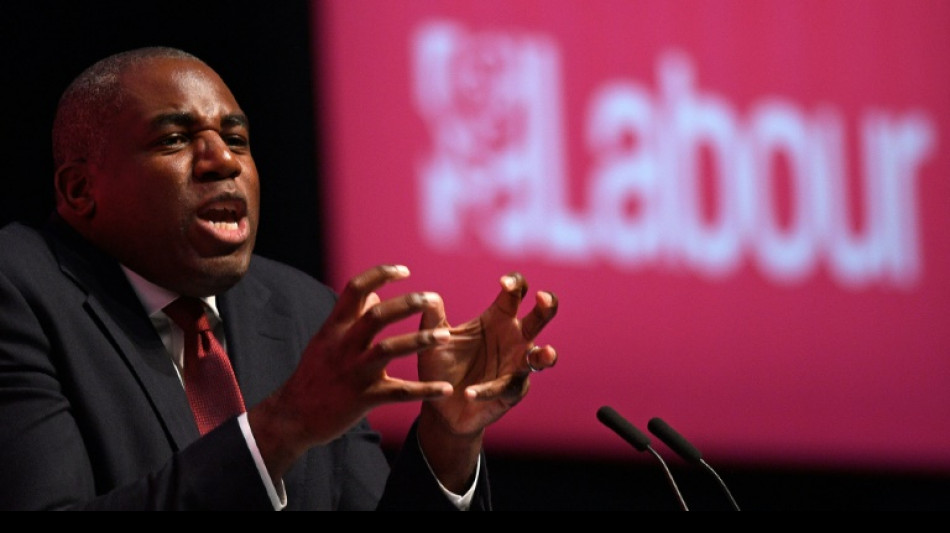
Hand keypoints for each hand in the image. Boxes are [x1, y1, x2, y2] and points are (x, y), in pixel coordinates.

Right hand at [249, 264, 453, 478]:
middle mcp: (344, 345)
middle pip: (377, 315)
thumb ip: (351, 316)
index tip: (405, 270)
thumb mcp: (326, 340)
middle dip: (408, 304)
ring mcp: (354, 371)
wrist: (292, 417)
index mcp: (334, 327)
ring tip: (446, 336)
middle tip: (433, 299)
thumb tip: (377, 294)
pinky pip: (399, 392)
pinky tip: (445, 389)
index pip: (355, 289)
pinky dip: (425, 390)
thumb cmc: (314, 375)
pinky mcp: (363, 398)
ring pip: (390, 349)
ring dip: (421, 340)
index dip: (380, 274)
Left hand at [414, 272, 557, 489]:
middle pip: (539, 318)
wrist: (441, 406)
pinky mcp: (512, 392)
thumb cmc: (441, 367)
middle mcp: (514, 339)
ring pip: (541, 358)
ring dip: (546, 355)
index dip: (515, 284)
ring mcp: (517, 366)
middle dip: (547, 306)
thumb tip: (429, 297)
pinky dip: (488, 390)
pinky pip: (506, 388)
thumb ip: (432, 318)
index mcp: (498, 319)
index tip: (504, 283)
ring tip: (546, 353)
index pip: (515, 295)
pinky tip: (470, 392)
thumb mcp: (434, 340)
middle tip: (543, 298)